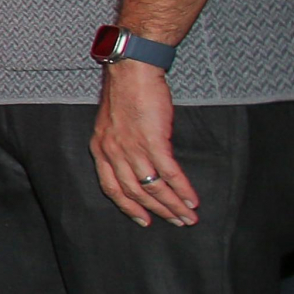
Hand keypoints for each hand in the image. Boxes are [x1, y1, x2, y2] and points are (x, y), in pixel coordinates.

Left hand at [90, 60, 199, 226]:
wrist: (132, 70)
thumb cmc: (125, 92)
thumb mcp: (112, 124)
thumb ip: (120, 145)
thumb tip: (136, 164)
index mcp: (100, 149)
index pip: (112, 188)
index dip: (128, 207)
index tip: (143, 219)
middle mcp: (113, 152)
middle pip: (135, 193)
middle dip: (158, 211)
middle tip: (176, 223)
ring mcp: (133, 148)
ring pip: (152, 187)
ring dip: (173, 205)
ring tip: (188, 217)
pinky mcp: (153, 141)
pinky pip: (169, 173)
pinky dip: (182, 190)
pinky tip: (192, 200)